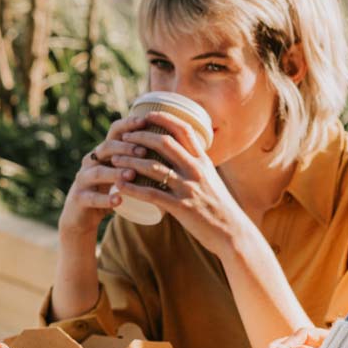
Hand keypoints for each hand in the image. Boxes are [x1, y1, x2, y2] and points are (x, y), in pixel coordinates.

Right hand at [58, 116, 149, 236]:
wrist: (82, 216)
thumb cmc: (109, 190)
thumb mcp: (121, 171)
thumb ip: (139, 159)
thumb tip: (172, 143)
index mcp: (104, 152)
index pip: (114, 132)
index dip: (128, 125)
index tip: (146, 121)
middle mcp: (91, 161)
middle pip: (106, 148)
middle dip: (125, 148)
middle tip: (144, 152)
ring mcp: (82, 180)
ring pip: (97, 172)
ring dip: (115, 172)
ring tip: (132, 175)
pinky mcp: (79, 199)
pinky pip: (92, 198)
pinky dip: (105, 199)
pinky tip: (118, 200)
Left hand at [110, 111, 250, 257]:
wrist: (233, 232)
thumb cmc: (220, 207)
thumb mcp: (212, 179)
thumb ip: (197, 166)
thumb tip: (183, 155)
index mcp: (204, 161)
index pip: (184, 130)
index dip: (164, 118)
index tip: (146, 115)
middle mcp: (196, 170)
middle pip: (164, 143)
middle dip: (141, 136)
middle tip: (125, 137)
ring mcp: (189, 188)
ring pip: (153, 167)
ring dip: (130, 161)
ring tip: (114, 159)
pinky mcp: (181, 207)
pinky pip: (151, 194)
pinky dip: (132, 188)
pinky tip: (119, 186)